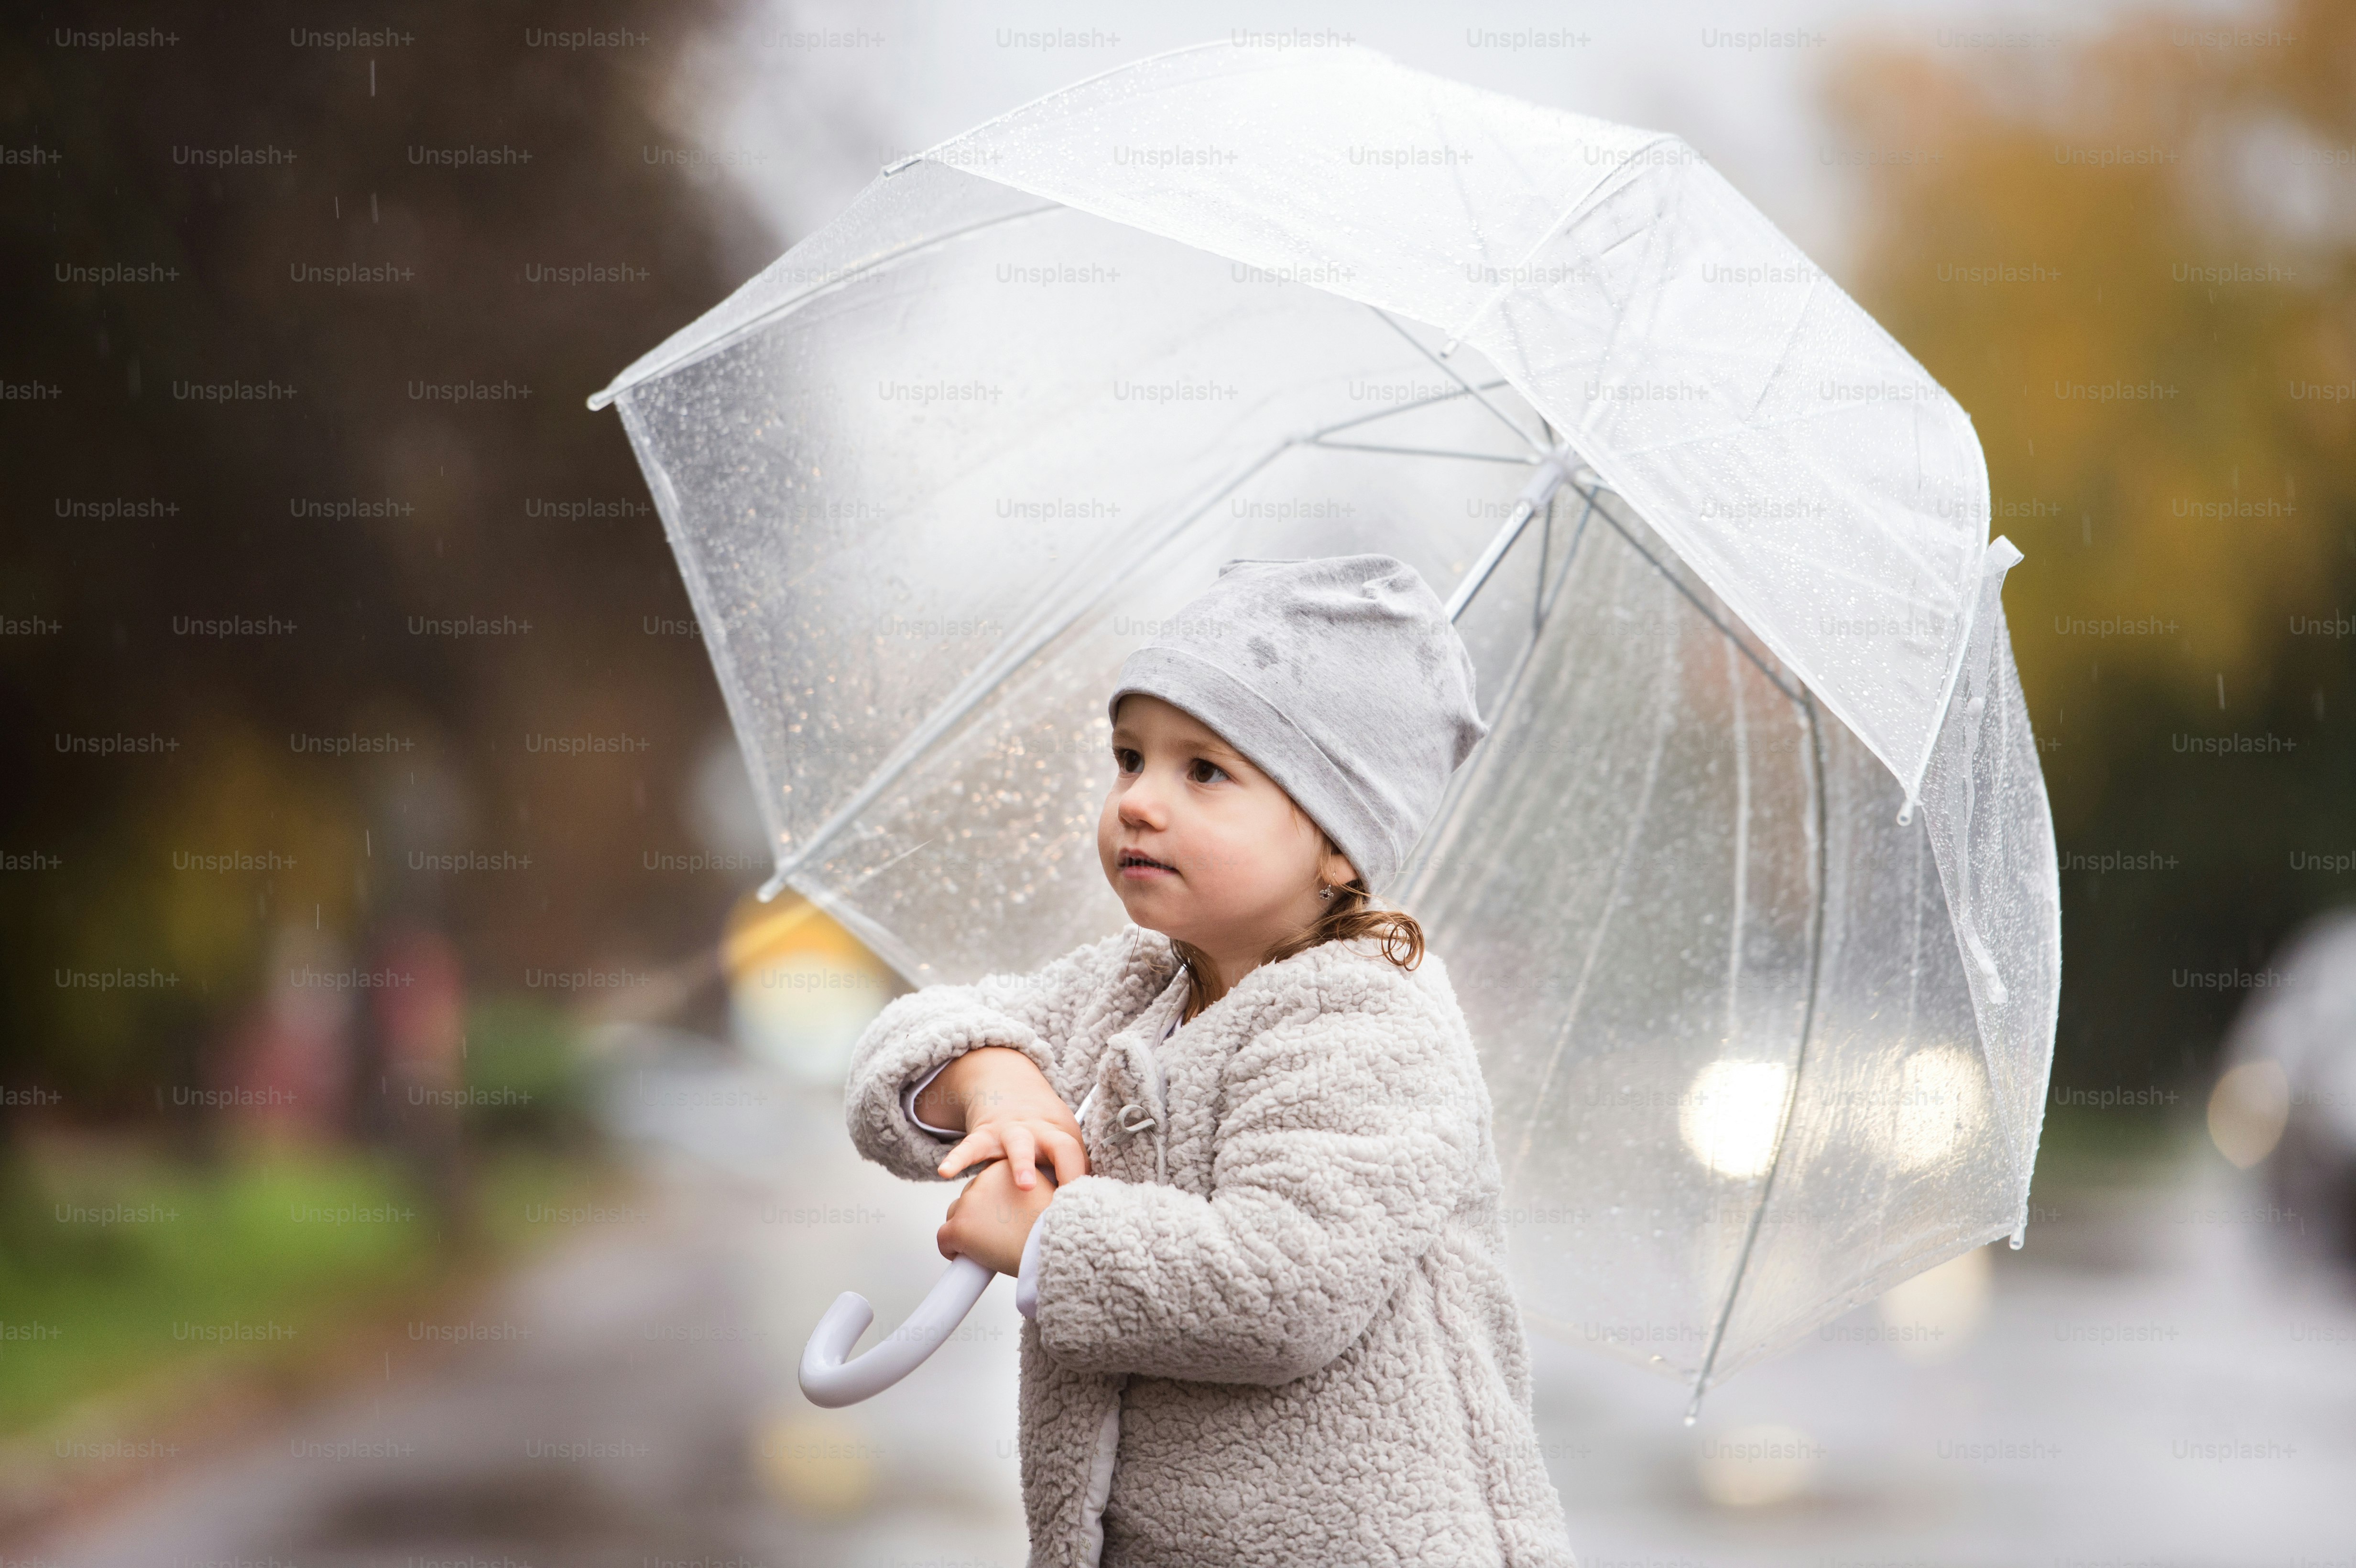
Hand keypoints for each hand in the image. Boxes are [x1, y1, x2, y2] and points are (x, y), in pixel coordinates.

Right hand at [920, 1046, 1088, 1190]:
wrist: (1009, 1088)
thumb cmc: (1040, 1128)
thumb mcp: (1062, 1143)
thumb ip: (1071, 1172)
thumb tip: (1090, 1210)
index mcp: (1060, 1137)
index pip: (1077, 1156)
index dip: (1081, 1177)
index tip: (1085, 1204)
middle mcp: (1040, 1132)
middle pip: (1057, 1145)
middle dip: (1070, 1168)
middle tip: (1071, 1194)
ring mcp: (1011, 1132)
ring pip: (1017, 1144)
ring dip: (1022, 1164)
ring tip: (1022, 1184)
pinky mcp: (984, 1135)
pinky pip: (970, 1147)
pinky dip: (957, 1159)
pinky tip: (946, 1171)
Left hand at [937, 1157, 1056, 1275]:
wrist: (1056, 1245)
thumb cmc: (1055, 1226)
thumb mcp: (1046, 1194)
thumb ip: (1030, 1192)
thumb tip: (1024, 1209)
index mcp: (1005, 1167)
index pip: (988, 1182)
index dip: (994, 1202)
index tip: (1002, 1216)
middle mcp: (984, 1179)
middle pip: (971, 1197)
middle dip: (978, 1215)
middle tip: (995, 1234)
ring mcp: (969, 1203)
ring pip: (955, 1215)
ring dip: (966, 1230)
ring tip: (983, 1247)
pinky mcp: (959, 1227)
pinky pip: (943, 1239)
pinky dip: (951, 1250)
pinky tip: (963, 1257)